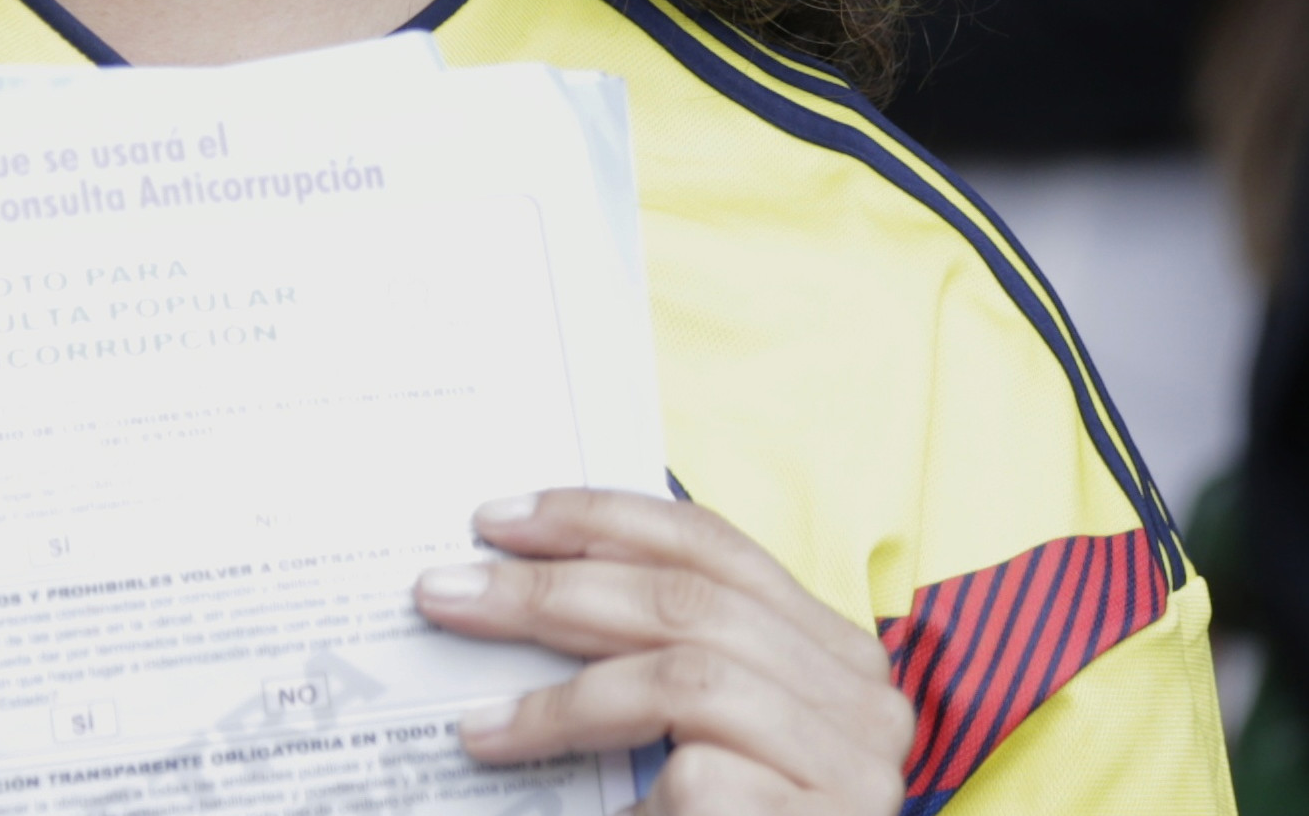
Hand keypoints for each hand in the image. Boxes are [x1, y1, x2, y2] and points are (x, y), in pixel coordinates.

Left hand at [416, 489, 911, 812]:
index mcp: (833, 655)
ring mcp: (853, 769)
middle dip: (550, 592)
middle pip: (685, 604)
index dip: (600, 520)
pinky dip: (629, 801)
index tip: (497, 521)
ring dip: (564, 703)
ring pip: (687, 680)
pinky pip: (699, 781)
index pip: (711, 548)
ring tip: (481, 727)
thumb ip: (653, 662)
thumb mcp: (703, 734)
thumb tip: (512, 590)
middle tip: (446, 596)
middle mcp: (862, 700)